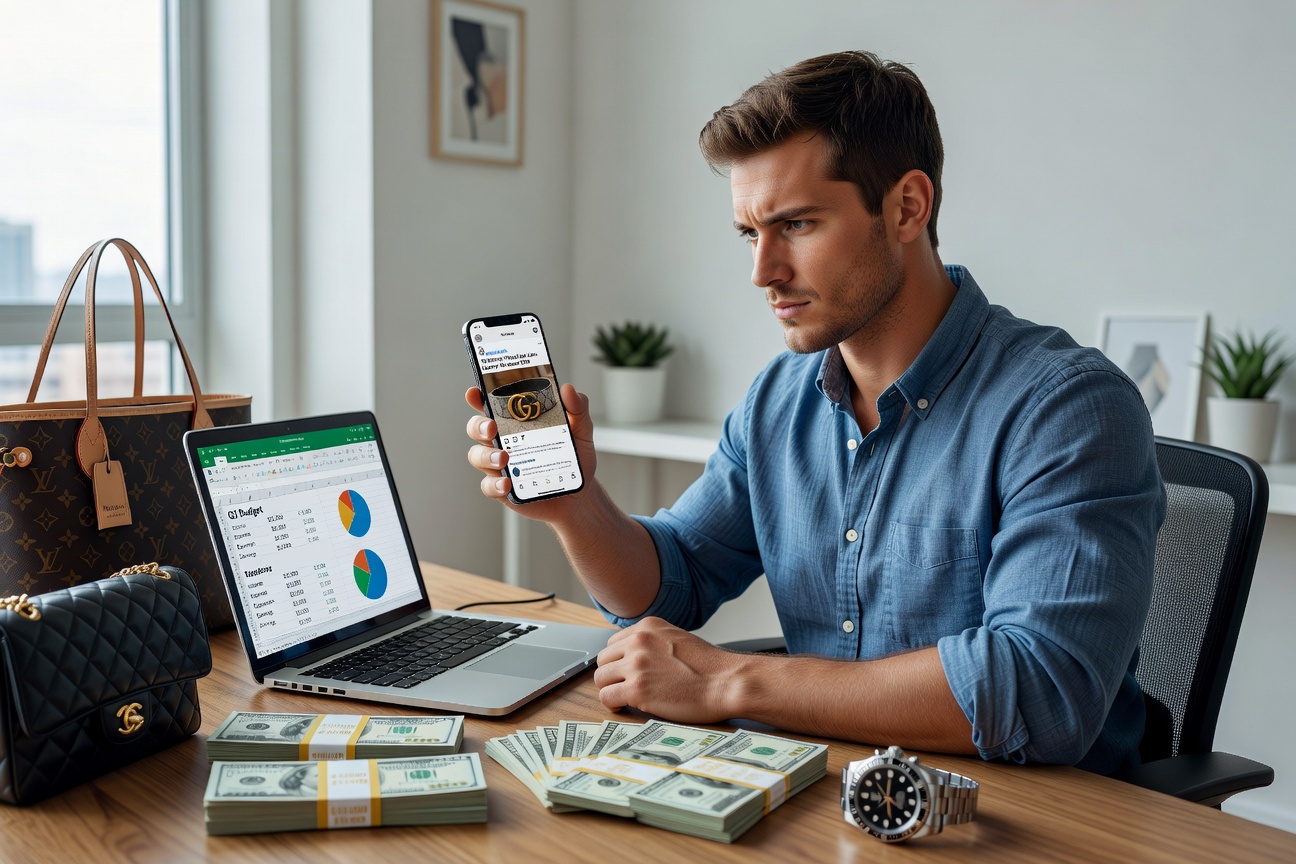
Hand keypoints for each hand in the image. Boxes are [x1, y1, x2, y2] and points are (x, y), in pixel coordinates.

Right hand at [464, 382, 597, 521]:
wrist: (580, 494)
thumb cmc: (574, 459)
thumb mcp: (581, 430)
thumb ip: (577, 408)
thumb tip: (568, 389)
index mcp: (517, 422)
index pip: (492, 405)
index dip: (478, 397)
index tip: (475, 393)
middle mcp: (504, 441)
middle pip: (477, 428)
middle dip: (479, 425)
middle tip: (492, 428)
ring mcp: (501, 465)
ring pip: (477, 456)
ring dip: (486, 455)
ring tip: (503, 458)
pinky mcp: (504, 489)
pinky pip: (489, 486)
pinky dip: (495, 485)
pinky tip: (507, 483)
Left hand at [593, 617, 743, 722]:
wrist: (727, 682)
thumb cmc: (709, 667)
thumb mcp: (677, 639)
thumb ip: (653, 642)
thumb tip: (633, 656)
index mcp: (648, 627)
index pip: (613, 643)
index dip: (619, 662)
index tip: (626, 673)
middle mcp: (639, 641)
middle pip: (603, 660)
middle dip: (612, 675)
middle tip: (624, 687)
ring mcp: (637, 665)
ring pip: (601, 678)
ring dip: (611, 690)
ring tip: (624, 699)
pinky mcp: (637, 689)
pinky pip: (607, 697)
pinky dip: (612, 705)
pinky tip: (624, 708)